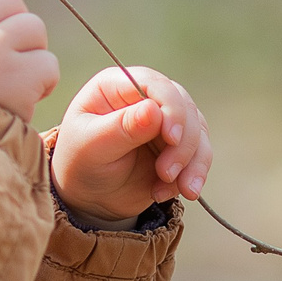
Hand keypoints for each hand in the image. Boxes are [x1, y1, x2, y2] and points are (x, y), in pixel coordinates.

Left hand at [50, 65, 211, 222]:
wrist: (89, 196)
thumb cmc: (81, 163)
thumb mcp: (92, 147)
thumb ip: (121, 128)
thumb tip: (153, 109)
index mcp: (119, 86)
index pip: (156, 84)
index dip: (171, 108)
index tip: (171, 138)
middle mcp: (147, 97)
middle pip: (184, 108)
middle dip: (182, 144)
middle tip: (166, 174)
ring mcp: (167, 121)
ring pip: (198, 132)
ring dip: (192, 163)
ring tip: (170, 190)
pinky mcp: (180, 145)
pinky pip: (200, 155)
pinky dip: (193, 175)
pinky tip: (171, 192)